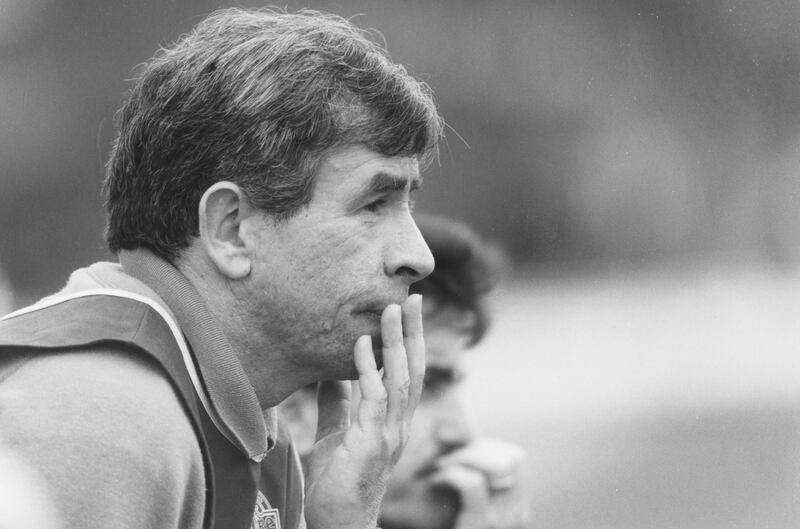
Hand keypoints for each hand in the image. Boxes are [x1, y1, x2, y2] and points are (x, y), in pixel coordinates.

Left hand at [302, 294, 424, 528]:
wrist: (336, 526)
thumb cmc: (335, 487)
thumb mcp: (334, 437)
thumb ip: (337, 406)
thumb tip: (330, 373)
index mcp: (393, 422)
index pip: (409, 374)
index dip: (410, 342)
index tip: (408, 311)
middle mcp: (399, 426)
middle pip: (415, 370)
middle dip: (414, 333)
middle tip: (414, 298)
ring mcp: (389, 436)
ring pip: (402, 379)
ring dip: (397, 343)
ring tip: (392, 310)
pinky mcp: (372, 445)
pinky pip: (375, 399)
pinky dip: (368, 369)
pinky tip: (360, 344)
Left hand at [430, 439, 529, 528]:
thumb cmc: (445, 525)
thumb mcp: (466, 504)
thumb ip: (470, 474)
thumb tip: (453, 433)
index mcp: (516, 509)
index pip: (516, 459)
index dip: (486, 449)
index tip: (457, 456)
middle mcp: (518, 516)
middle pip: (509, 458)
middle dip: (474, 450)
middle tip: (443, 459)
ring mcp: (506, 523)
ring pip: (495, 466)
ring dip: (460, 459)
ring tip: (437, 469)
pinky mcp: (484, 526)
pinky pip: (473, 483)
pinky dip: (451, 474)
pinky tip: (434, 480)